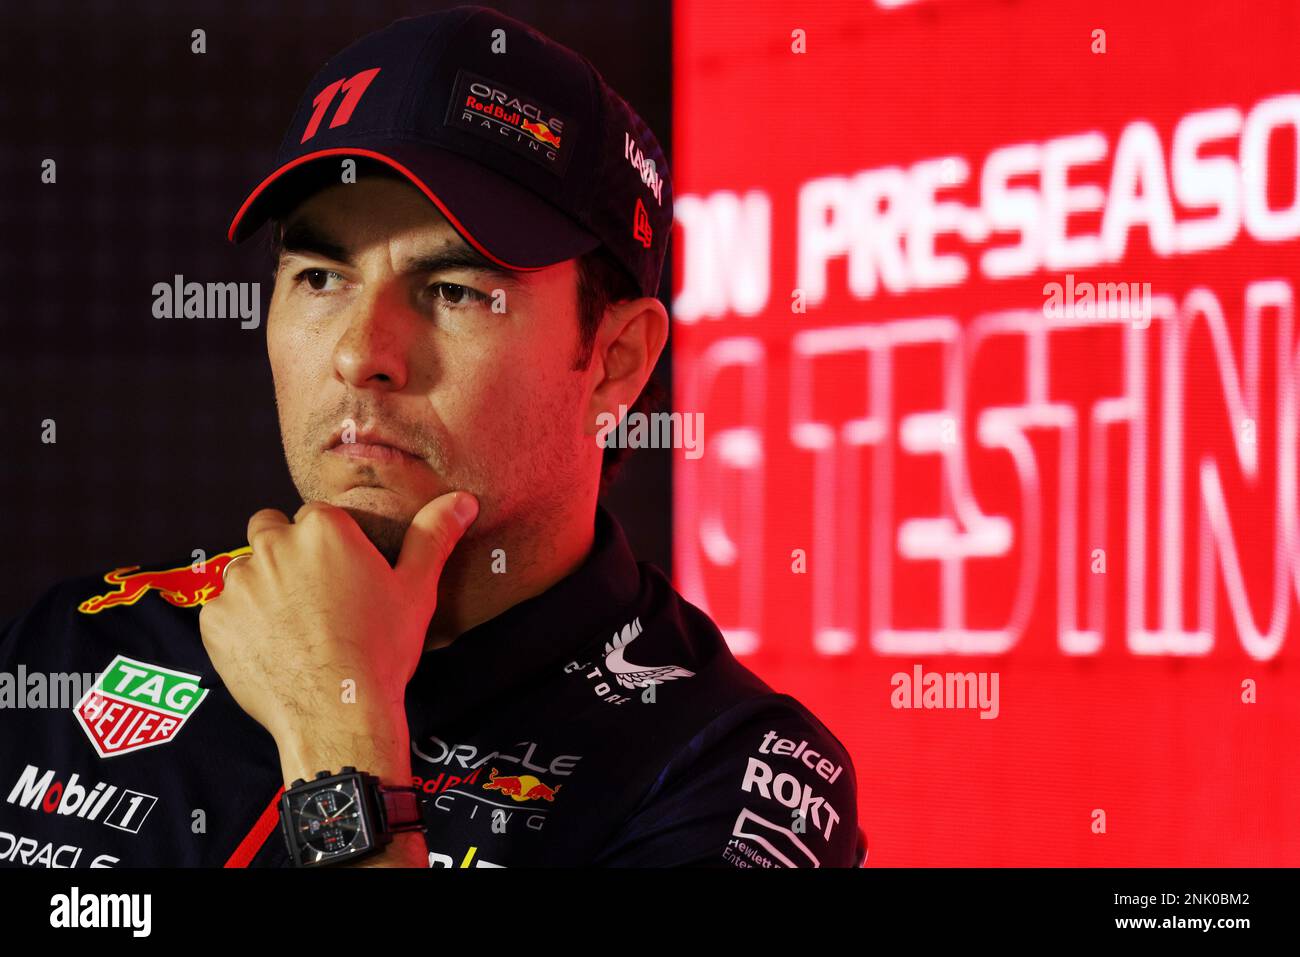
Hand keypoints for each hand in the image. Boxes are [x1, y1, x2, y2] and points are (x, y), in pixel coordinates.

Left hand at [199, 491, 478, 787]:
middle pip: (270, 529)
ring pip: (244, 569)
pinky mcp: (215, 619)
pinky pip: (222, 610)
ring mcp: (240, 582)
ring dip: (260, 587)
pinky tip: (269, 648)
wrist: (339, 711)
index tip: (341, 575)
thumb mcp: (416, 589)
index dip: (328, 545)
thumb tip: (463, 499)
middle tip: (311, 595)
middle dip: (285, 552)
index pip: (316, 516)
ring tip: (290, 626)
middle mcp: (275, 545)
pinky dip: (239, 624)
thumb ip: (433, 535)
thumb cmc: (382, 648)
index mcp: (324, 528)